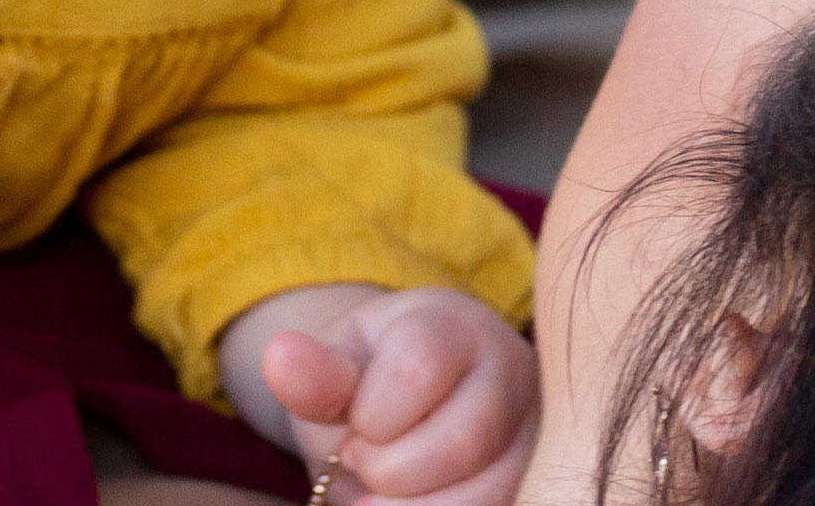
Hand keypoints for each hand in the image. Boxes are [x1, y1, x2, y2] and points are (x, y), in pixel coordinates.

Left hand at [229, 283, 536, 505]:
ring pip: (487, 494)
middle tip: (365, 464)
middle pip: (463, 439)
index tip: (355, 422)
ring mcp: (534, 438)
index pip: (419, 365)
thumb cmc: (371, 386)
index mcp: (456, 326)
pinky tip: (405, 505)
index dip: (371, 413)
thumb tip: (280, 357)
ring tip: (383, 493)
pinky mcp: (532, 483)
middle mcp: (512, 375)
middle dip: (390, 470)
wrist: (410, 412)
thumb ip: (317, 375)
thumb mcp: (339, 369)